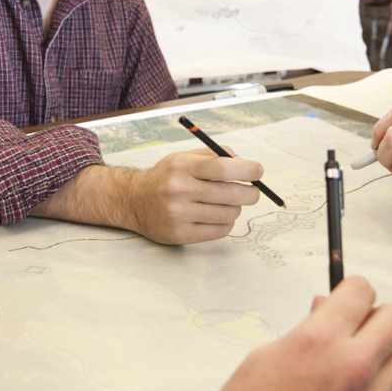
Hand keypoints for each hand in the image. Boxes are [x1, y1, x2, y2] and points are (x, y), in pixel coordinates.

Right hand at [125, 151, 261, 244]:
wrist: (133, 201)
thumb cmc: (166, 177)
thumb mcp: (184, 158)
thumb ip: (215, 156)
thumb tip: (246, 165)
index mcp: (182, 166)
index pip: (223, 168)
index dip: (247, 170)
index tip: (258, 171)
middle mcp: (178, 189)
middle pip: (230, 193)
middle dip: (250, 193)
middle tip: (253, 192)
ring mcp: (178, 214)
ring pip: (228, 214)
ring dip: (236, 209)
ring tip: (229, 204)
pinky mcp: (179, 234)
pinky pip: (219, 231)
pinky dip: (226, 223)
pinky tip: (218, 216)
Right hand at [185, 278, 391, 390]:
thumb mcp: (262, 360)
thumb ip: (305, 332)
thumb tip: (327, 314)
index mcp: (319, 342)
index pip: (362, 291)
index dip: (352, 292)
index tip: (347, 299)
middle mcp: (352, 369)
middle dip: (378, 316)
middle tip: (360, 327)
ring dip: (386, 355)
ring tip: (357, 367)